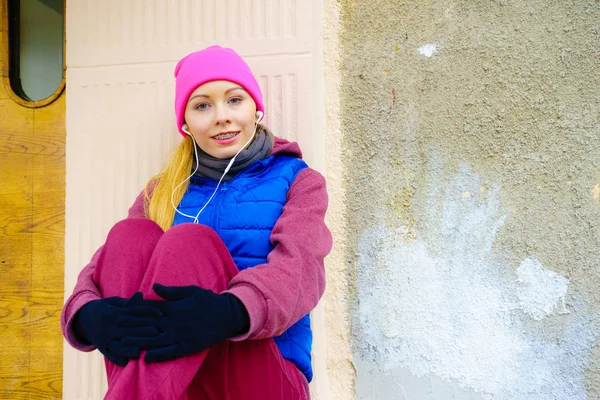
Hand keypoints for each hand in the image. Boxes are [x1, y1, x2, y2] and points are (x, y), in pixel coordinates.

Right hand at [73, 292, 162, 365]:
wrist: (82, 319)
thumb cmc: (104, 309)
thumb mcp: (113, 302)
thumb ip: (128, 302)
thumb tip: (141, 295)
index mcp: (112, 313)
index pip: (132, 312)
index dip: (147, 312)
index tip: (161, 313)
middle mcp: (107, 326)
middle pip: (127, 329)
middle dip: (143, 331)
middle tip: (158, 332)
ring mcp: (103, 338)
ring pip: (116, 344)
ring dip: (128, 349)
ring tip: (140, 351)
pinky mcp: (101, 347)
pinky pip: (108, 354)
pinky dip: (116, 359)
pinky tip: (125, 363)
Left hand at [123, 283, 249, 362]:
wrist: (228, 314)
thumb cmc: (209, 301)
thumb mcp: (190, 291)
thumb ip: (171, 291)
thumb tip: (153, 286)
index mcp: (173, 307)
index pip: (150, 309)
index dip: (134, 311)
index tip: (120, 311)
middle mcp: (174, 321)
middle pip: (148, 325)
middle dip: (131, 327)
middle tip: (114, 329)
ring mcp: (181, 334)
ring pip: (155, 340)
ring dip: (139, 342)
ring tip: (124, 345)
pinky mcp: (189, 345)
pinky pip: (171, 352)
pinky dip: (159, 355)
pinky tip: (147, 358)